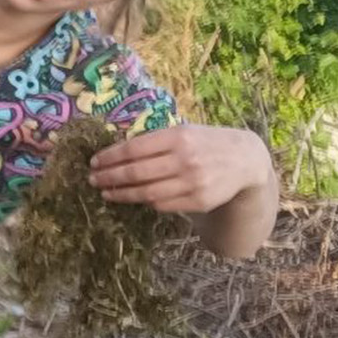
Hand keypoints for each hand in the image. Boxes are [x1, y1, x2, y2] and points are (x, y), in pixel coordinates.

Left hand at [89, 123, 274, 214]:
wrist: (245, 159)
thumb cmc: (205, 143)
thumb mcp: (184, 132)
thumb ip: (155, 141)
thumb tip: (115, 152)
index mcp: (178, 136)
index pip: (133, 149)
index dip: (110, 157)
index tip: (94, 162)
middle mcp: (185, 159)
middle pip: (135, 173)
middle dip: (109, 177)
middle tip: (92, 180)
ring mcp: (192, 182)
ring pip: (146, 193)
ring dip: (122, 194)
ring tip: (106, 192)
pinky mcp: (198, 201)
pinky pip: (162, 204)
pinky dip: (145, 201)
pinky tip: (135, 198)